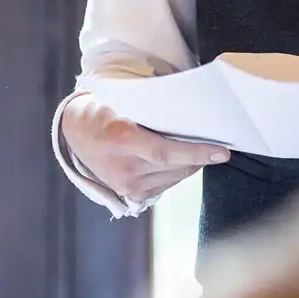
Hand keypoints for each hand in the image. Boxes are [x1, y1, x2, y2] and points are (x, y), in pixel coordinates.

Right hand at [60, 93, 228, 205]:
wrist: (76, 132)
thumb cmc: (105, 110)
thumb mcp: (125, 102)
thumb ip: (155, 111)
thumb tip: (193, 116)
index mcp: (121, 141)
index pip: (166, 152)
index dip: (197, 153)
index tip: (222, 152)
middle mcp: (124, 169)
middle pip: (175, 166)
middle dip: (200, 157)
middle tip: (216, 146)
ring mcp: (126, 185)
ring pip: (174, 177)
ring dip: (189, 165)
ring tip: (197, 150)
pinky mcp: (130, 195)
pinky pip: (165, 185)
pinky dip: (176, 172)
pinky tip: (178, 161)